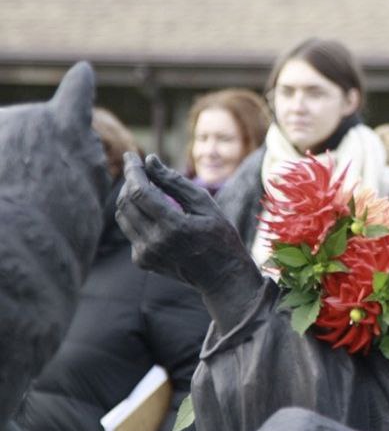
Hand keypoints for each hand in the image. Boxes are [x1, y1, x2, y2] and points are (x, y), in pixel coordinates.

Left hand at [116, 153, 262, 328]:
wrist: (222, 276)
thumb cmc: (220, 235)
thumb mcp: (205, 204)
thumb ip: (175, 182)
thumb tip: (150, 161)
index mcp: (174, 226)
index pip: (139, 192)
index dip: (133, 171)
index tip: (132, 154)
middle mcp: (155, 242)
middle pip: (127, 202)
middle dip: (131, 181)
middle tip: (141, 168)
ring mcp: (146, 254)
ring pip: (123, 216)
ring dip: (131, 197)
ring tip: (148, 187)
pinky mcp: (142, 261)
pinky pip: (131, 230)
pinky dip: (139, 216)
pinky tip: (156, 213)